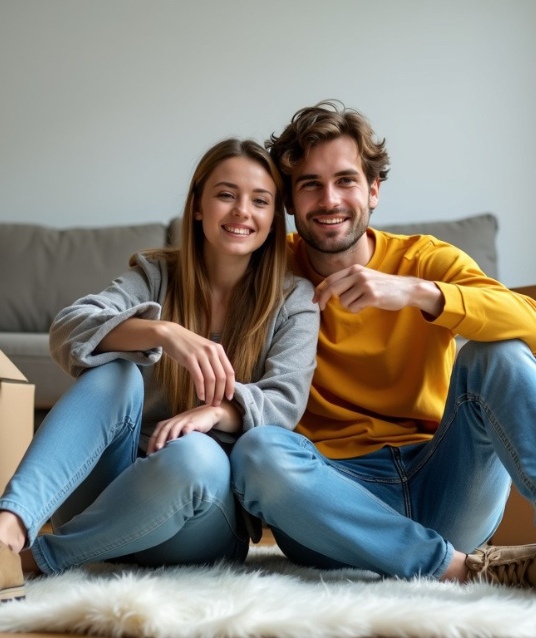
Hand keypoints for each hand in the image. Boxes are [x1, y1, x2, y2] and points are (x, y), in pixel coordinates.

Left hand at [147, 405, 221, 453]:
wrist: (208, 413)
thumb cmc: (192, 425)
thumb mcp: (180, 429)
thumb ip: (172, 438)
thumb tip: (162, 454)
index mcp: (170, 422)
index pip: (158, 431)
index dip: (152, 442)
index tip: (149, 454)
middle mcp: (175, 420)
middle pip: (164, 429)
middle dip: (159, 439)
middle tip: (156, 450)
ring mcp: (185, 420)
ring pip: (175, 426)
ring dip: (170, 435)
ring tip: (167, 445)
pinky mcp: (194, 422)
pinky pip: (189, 425)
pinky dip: (186, 430)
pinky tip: (185, 436)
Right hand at [161, 323, 234, 405]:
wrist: (171, 334)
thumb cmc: (189, 345)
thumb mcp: (205, 349)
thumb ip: (214, 361)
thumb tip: (221, 381)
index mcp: (218, 350)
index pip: (229, 371)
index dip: (230, 386)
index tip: (229, 397)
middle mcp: (212, 351)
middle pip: (221, 377)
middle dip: (220, 393)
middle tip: (216, 403)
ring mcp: (201, 355)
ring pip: (211, 379)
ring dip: (211, 394)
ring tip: (209, 402)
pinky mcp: (189, 359)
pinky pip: (198, 378)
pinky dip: (201, 389)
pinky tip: (200, 396)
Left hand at [313, 265, 443, 316]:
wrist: (405, 289)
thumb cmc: (383, 286)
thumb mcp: (365, 277)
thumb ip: (349, 281)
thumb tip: (328, 291)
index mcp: (355, 269)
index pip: (330, 279)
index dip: (319, 290)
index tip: (314, 299)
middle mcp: (358, 274)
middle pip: (332, 288)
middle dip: (323, 300)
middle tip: (321, 308)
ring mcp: (365, 284)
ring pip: (343, 301)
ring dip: (350, 305)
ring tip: (362, 302)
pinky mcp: (371, 295)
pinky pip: (354, 307)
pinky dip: (358, 309)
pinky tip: (368, 304)